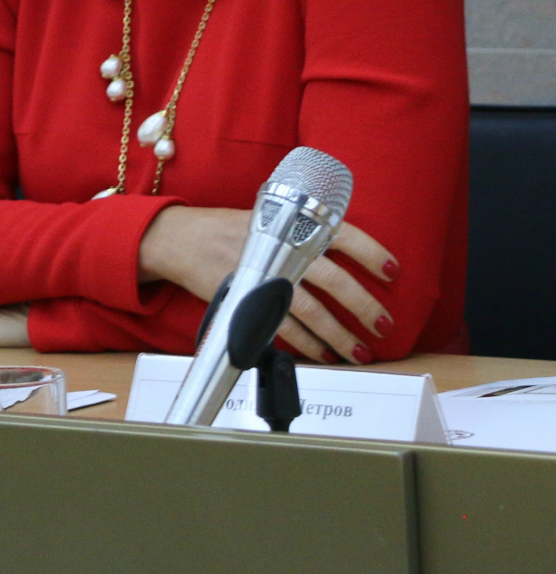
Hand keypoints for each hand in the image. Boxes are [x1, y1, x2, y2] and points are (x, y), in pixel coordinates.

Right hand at [138, 205, 397, 364]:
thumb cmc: (229, 230)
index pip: (342, 234)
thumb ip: (304, 234)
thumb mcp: (269, 219)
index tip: (394, 272)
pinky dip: (307, 344)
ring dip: (340, 335)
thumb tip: (348, 260)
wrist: (179, 239)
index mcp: (291, 224)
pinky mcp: (248, 297)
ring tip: (360, 352)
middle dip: (364, 306)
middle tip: (384, 325)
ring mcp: (264, 274)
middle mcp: (280, 248)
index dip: (371, 253)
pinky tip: (324, 354)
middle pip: (333, 279)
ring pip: (312, 310)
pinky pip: (283, 327)